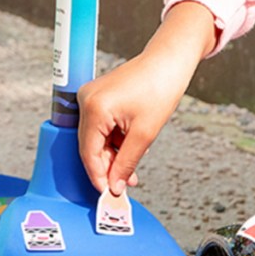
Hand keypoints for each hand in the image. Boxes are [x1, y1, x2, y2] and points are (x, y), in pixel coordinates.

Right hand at [77, 1, 216, 194]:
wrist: (169, 61)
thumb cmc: (160, 88)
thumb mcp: (145, 134)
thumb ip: (126, 163)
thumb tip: (114, 186)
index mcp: (94, 108)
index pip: (88, 153)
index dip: (99, 177)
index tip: (109, 194)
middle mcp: (86, 100)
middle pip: (90, 146)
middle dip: (108, 167)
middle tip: (123, 185)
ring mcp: (90, 97)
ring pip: (96, 138)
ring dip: (113, 154)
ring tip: (132, 168)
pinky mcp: (98, 96)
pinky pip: (101, 126)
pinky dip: (114, 140)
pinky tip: (129, 149)